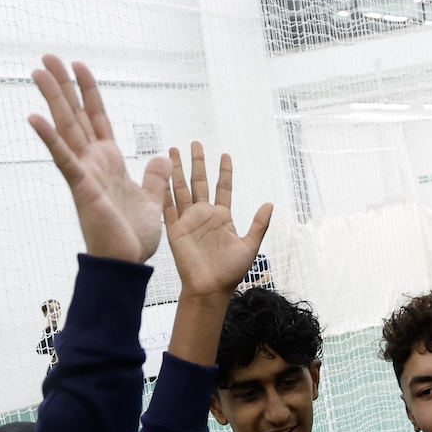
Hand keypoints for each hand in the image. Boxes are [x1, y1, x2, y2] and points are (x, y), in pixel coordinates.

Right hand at [28, 55, 170, 262]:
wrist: (127, 262)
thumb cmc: (133, 236)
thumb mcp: (151, 199)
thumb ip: (153, 178)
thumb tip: (159, 159)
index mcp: (109, 161)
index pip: (97, 118)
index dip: (89, 92)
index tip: (79, 66)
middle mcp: (93, 162)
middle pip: (75, 115)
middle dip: (63, 85)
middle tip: (46, 57)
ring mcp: (84, 172)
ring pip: (66, 128)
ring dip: (52, 99)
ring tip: (38, 71)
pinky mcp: (82, 187)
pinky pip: (64, 159)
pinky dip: (50, 139)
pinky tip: (34, 118)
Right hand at [163, 143, 272, 299]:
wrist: (210, 288)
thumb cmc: (230, 272)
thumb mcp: (250, 246)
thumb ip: (258, 224)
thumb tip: (270, 204)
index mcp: (222, 217)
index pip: (223, 187)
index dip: (224, 171)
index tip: (225, 154)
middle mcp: (204, 215)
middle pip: (199, 182)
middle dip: (197, 163)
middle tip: (195, 143)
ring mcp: (188, 220)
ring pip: (181, 188)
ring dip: (177, 170)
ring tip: (173, 150)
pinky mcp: (175, 229)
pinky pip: (168, 205)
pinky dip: (164, 190)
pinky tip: (161, 174)